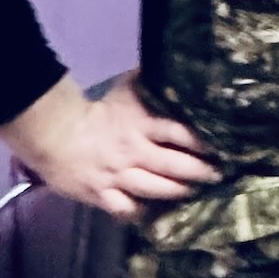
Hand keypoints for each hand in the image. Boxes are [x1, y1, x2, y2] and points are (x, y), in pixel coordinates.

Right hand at [0, 73, 217, 220]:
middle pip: (173, 165)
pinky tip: (155, 213)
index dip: (203, 142)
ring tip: (194, 192)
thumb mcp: (127, 91)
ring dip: (178, 192)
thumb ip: (151, 83)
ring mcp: (118, 176)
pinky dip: (142, 213)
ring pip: (155, 188)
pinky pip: (126, 209)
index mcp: (142, 124)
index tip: (223, 146)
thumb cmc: (98, 111)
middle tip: (217, 174)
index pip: (180, 133)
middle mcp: (134, 151)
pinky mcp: (102, 194)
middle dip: (199, 171)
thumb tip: (177, 64)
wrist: (55, 133)